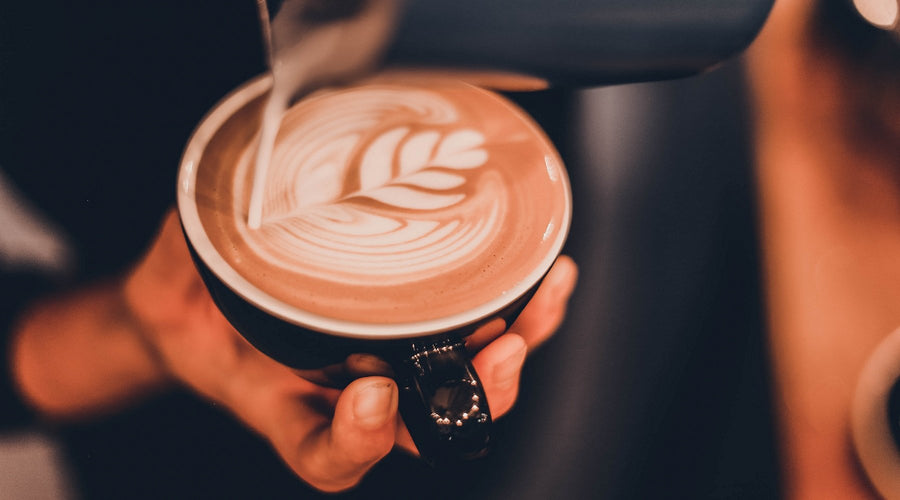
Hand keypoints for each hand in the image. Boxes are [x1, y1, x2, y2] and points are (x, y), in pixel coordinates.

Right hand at [124, 209, 577, 491]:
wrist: (207, 302)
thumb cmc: (191, 304)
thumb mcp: (172, 281)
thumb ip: (185, 257)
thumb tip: (205, 220)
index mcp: (288, 404)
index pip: (327, 454)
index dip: (358, 442)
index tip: (369, 396)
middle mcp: (349, 393)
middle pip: (429, 426)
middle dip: (476, 393)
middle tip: (501, 350)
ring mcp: (387, 358)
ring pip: (468, 381)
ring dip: (516, 347)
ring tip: (542, 299)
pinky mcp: (413, 319)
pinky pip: (476, 328)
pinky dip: (517, 306)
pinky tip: (543, 275)